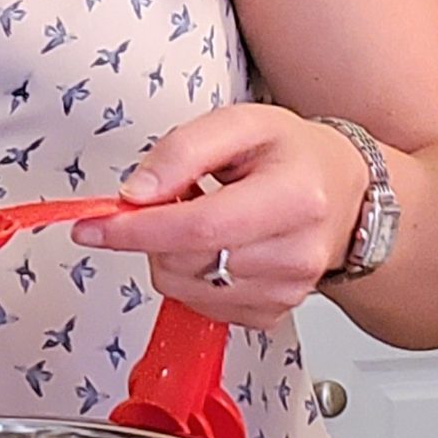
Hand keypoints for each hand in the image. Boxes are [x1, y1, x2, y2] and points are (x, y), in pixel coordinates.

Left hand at [71, 105, 370, 330]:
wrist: (345, 194)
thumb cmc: (293, 155)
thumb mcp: (241, 124)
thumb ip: (183, 150)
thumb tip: (136, 193)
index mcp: (295, 198)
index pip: (201, 228)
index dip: (137, 230)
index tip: (92, 227)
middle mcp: (297, 254)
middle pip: (186, 262)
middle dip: (154, 233)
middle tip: (175, 198)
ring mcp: (287, 292)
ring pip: (186, 288)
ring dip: (171, 255)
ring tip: (204, 218)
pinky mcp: (272, 314)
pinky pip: (202, 306)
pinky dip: (191, 277)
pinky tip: (216, 248)